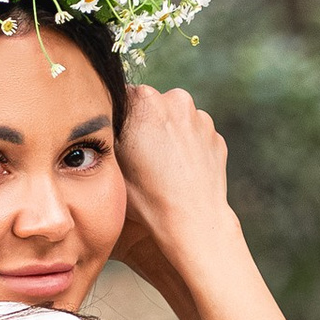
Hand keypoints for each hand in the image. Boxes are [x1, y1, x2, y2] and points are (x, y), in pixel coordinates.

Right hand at [114, 83, 238, 298]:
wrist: (192, 223)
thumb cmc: (146, 197)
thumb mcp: (112, 162)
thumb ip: (109, 130)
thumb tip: (104, 116)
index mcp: (145, 100)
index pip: (123, 97)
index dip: (119, 119)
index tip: (120, 140)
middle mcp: (176, 99)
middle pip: (152, 105)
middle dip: (145, 124)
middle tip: (141, 157)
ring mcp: (201, 118)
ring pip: (175, 120)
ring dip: (168, 135)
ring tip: (162, 168)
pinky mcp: (216, 137)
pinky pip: (195, 136)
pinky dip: (187, 148)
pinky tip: (180, 172)